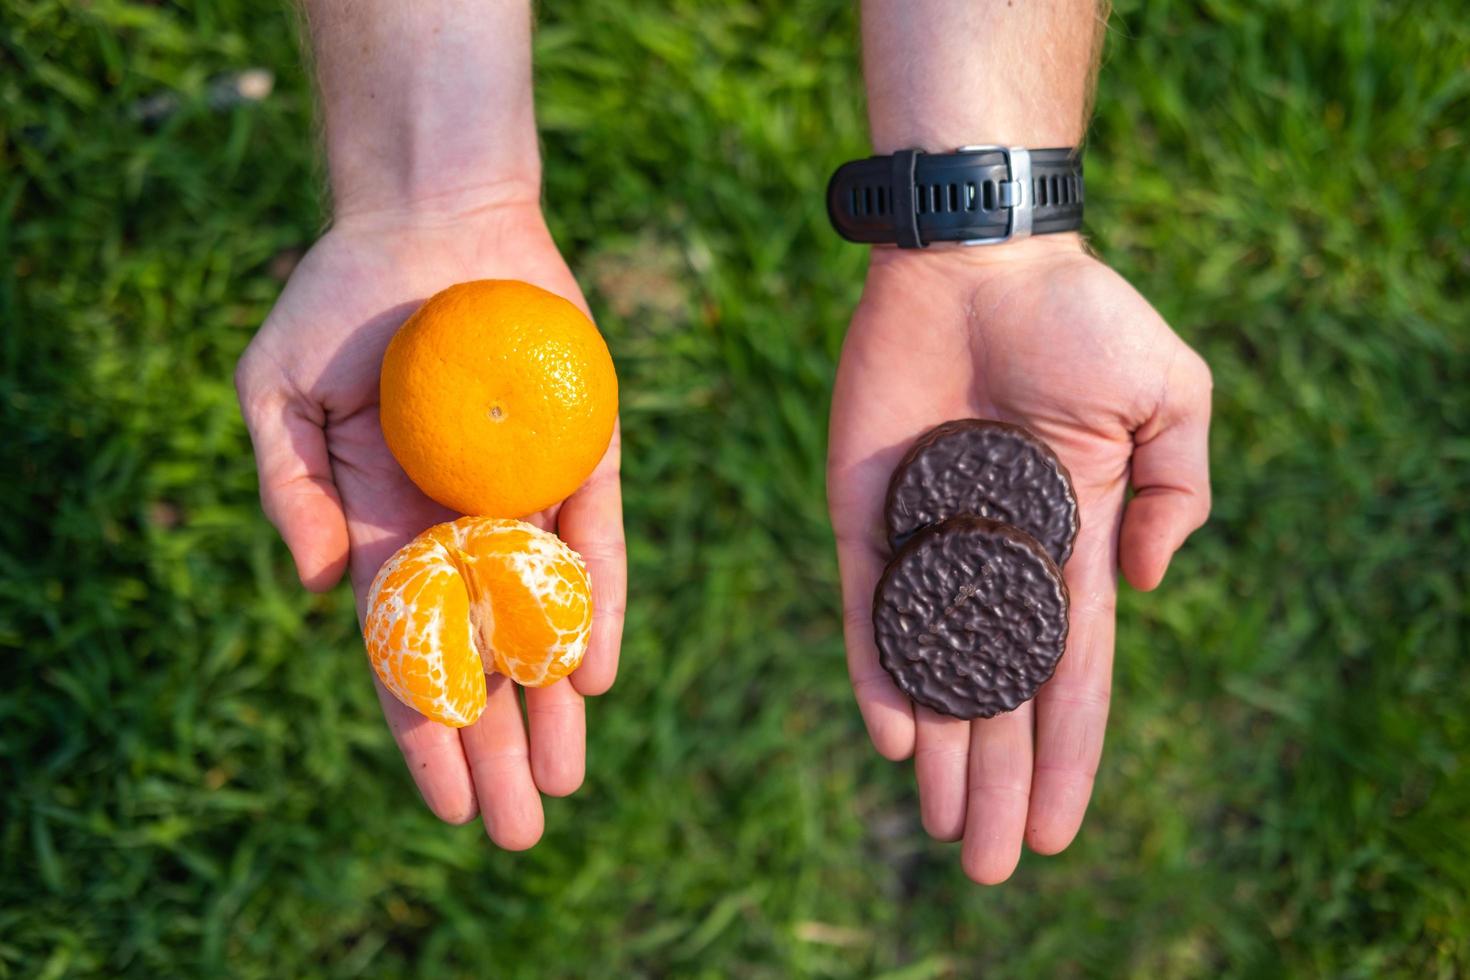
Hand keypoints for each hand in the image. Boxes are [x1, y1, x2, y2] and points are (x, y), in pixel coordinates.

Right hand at [235, 190, 625, 848]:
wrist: (433, 219)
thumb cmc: (344, 300)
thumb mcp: (280, 389)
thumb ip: (289, 487)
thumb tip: (316, 589)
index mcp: (385, 526)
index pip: (407, 652)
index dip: (425, 731)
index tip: (448, 803)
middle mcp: (463, 526)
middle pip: (483, 658)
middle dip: (497, 745)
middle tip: (520, 827)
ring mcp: (528, 494)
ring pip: (545, 619)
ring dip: (553, 704)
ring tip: (566, 782)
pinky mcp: (585, 453)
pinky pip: (599, 540)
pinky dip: (599, 605)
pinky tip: (598, 675)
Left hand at [827, 236, 1210, 882]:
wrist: (979, 254)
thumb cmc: (1080, 316)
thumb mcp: (1172, 398)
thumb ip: (1181, 492)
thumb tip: (1146, 588)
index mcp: (1071, 541)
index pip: (1071, 672)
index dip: (1068, 753)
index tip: (1057, 827)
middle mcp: (995, 554)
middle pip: (997, 692)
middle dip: (996, 779)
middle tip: (985, 866)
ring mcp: (927, 535)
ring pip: (931, 667)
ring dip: (939, 749)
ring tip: (940, 827)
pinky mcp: (864, 509)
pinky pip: (867, 605)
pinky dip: (876, 669)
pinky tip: (891, 734)